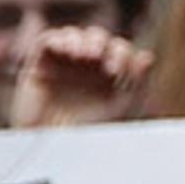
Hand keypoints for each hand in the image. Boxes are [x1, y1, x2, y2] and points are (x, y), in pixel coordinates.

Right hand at [12, 27, 154, 129]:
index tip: (115, 72)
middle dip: (98, 42)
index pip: (119, 49)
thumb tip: (146, 56)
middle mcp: (86, 67)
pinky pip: (46, 41)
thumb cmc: (90, 134)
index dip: (121, 53)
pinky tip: (64, 50)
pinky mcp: (38, 66)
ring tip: (80, 55)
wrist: (53, 148)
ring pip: (72, 35)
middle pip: (97, 38)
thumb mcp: (122, 108)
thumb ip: (138, 82)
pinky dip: (56, 39)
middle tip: (95, 57)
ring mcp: (62, 65)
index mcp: (109, 74)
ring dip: (78, 39)